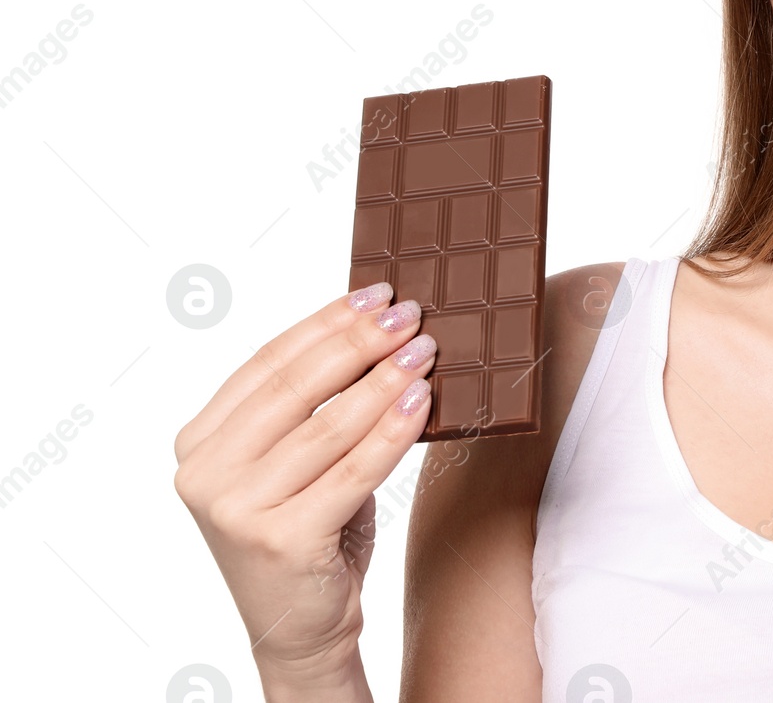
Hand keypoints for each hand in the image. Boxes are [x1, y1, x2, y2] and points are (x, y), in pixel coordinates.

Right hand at [172, 281, 436, 689]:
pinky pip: (353, 470)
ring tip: (425, 350)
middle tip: (410, 313)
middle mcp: (205, 473)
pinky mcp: (281, 540)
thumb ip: (310, 404)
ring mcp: (237, 509)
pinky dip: (392, 431)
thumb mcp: (294, 461)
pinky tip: (422, 400)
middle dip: (359, 343)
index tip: (375, 293)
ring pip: (328, 426)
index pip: (267, 363)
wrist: (300, 627)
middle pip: (295, 388)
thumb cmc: (307, 530)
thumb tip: (376, 325)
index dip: (325, 322)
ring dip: (383, 381)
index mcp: (199, 442)